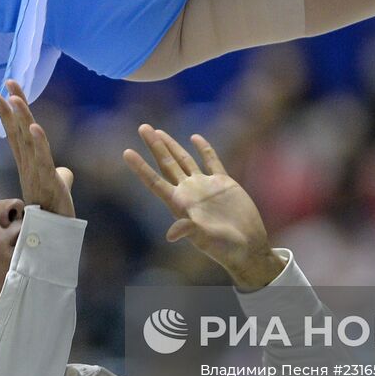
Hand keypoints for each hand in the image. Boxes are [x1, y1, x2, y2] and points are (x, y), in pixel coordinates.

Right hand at [0, 81, 74, 217]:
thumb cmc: (55, 213)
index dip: (10, 111)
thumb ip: (61, 176)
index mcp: (29, 164)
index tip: (3, 91)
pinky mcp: (47, 181)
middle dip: (11, 107)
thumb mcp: (58, 188)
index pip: (17, 132)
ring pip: (26, 141)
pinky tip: (35, 126)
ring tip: (14, 98)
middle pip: (18, 130)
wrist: (56, 236)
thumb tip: (66, 172)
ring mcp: (35, 173)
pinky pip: (42, 159)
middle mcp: (28, 166)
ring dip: (21, 118)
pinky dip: (38, 142)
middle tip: (6, 84)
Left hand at [124, 126, 283, 290]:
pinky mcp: (223, 183)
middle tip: (142, 127)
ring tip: (158, 131)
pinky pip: (211, 161)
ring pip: (184, 160)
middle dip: (155, 146)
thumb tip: (171, 235)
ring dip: (172, 145)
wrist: (247, 247)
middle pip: (166, 164)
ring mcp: (205, 186)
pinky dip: (203, 149)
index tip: (126, 152)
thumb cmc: (224, 248)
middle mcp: (189, 192)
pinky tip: (195, 137)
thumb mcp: (205, 240)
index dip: (140, 167)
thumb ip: (190, 231)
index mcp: (179, 205)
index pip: (155, 181)